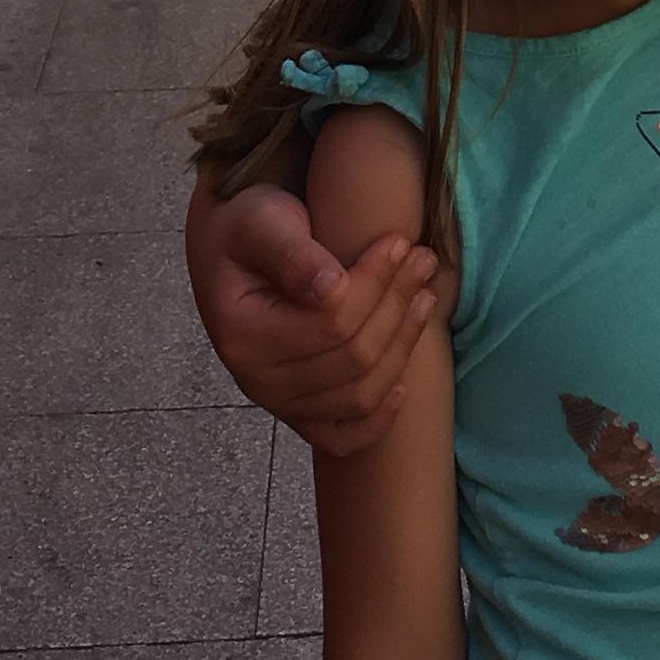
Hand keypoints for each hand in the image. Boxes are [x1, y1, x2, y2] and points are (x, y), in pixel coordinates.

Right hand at [186, 180, 435, 454]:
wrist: (234, 251)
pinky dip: (377, 422)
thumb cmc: (249, 228)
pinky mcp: (297, 415)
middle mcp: (255, 381)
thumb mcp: (261, 223)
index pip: (331, 321)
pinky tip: (404, 386)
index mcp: (241, 335)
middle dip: (396, 305)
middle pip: (352, 358)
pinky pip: (341, 437)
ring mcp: (278, 404)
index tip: (398, 240)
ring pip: (359, 394)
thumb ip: (291, 253)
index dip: (373, 282)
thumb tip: (330, 287)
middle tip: (422, 259)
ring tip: (424, 295)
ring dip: (402, 346)